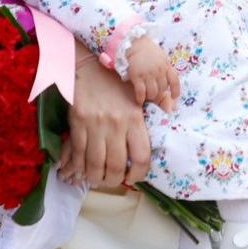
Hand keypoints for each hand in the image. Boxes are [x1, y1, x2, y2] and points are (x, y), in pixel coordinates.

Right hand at [57, 48, 150, 190]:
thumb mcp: (140, 95)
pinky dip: (79, 166)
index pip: (141, 156)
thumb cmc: (118, 83)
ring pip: (95, 164)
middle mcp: (116, 124)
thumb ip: (155, 107)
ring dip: (96, 178)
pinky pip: (78, 153)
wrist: (90, 67)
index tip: (133, 177)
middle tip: (112, 181)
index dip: (138, 174)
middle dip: (113, 180)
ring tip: (97, 179)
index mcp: (135, 119)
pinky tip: (81, 170)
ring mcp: (95, 125)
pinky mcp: (77, 124)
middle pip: (116, 165)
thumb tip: (170, 114)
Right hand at [125, 36, 180, 111]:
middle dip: (159, 94)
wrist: (134, 44)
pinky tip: (139, 100)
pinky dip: (141, 98)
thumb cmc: (148, 52)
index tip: (174, 97)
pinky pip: (141, 92)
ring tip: (147, 97)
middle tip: (155, 96)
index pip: (174, 81)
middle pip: (162, 89)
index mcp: (166, 66)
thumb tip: (168, 81)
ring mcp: (148, 74)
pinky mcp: (137, 76)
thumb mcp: (161, 57)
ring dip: (150, 97)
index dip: (175, 90)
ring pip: (153, 92)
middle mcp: (159, 71)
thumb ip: (165, 68)